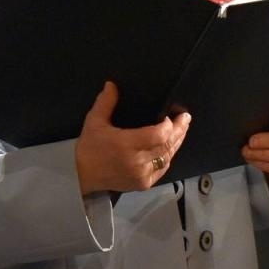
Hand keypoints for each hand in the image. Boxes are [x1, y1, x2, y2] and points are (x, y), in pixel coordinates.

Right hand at [75, 81, 190, 193]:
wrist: (82, 176)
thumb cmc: (89, 148)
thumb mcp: (94, 122)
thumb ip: (106, 102)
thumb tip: (112, 84)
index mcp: (126, 145)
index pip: (159, 135)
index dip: (170, 125)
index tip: (172, 115)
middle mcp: (137, 161)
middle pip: (167, 145)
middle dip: (180, 130)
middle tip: (186, 118)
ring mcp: (142, 175)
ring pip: (167, 157)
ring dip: (176, 143)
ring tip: (182, 130)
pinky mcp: (144, 184)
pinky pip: (162, 169)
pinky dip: (168, 157)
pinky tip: (171, 148)